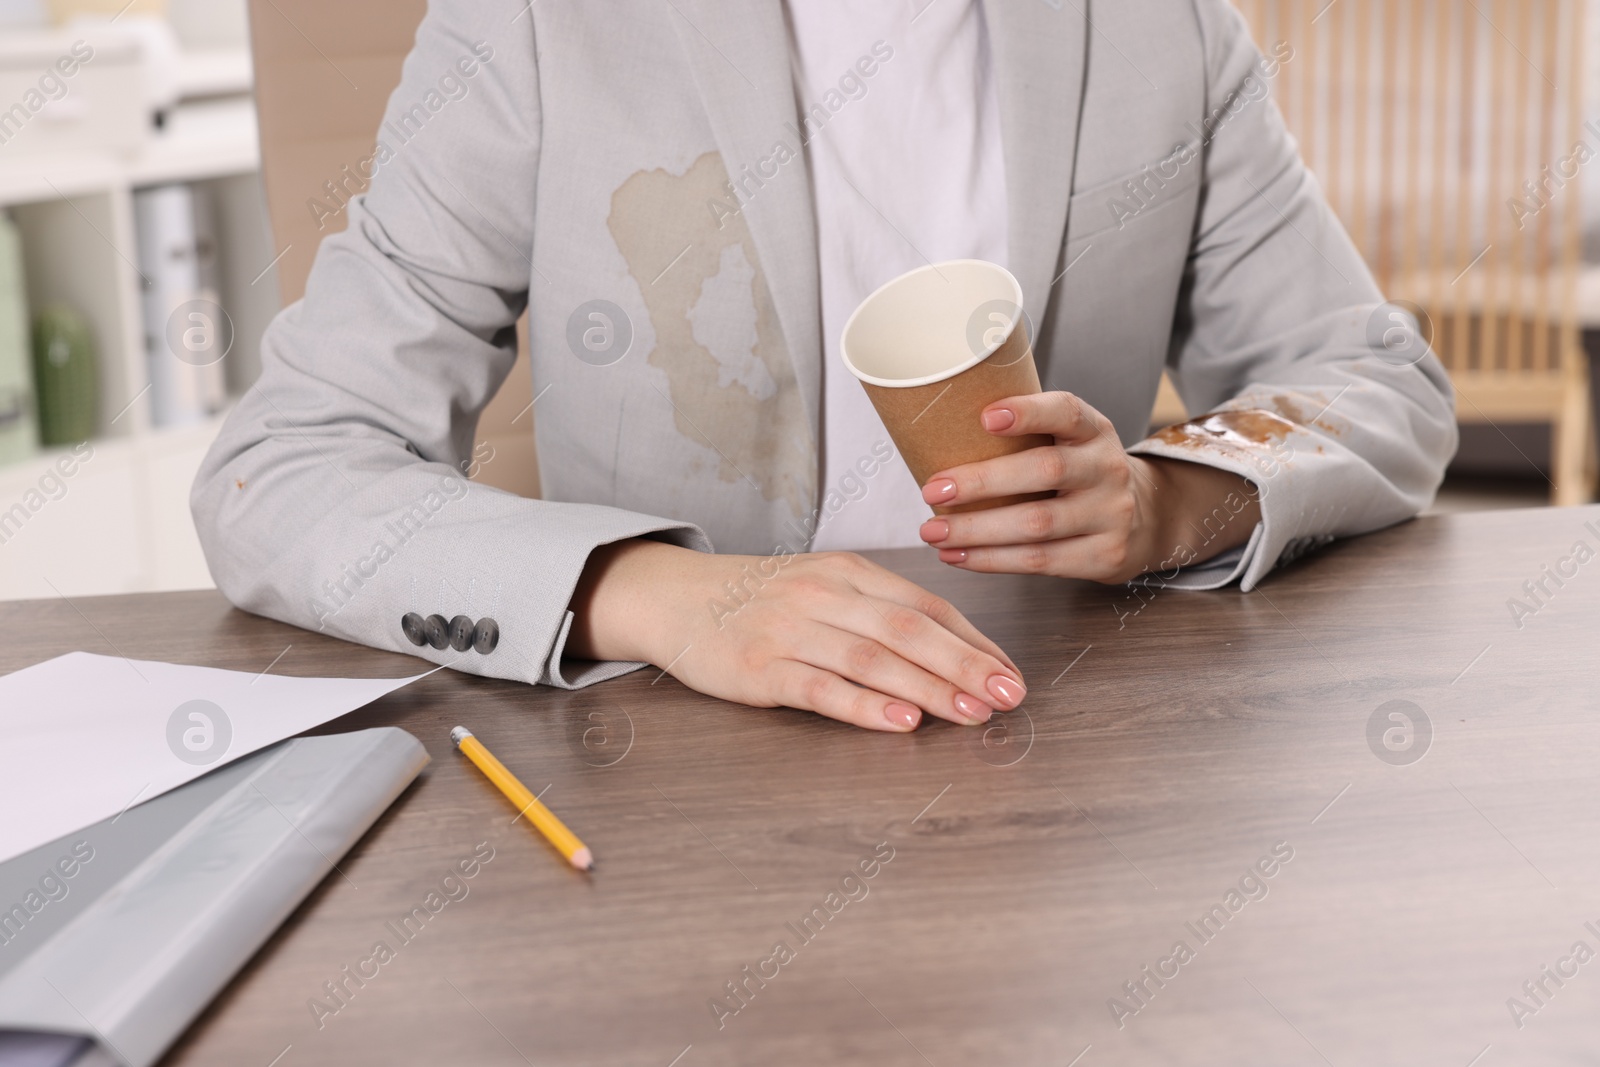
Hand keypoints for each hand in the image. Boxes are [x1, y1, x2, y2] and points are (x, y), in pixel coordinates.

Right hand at [565, 540, 1025, 732]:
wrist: (675, 598)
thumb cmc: (760, 601)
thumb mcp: (823, 589)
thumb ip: (879, 613)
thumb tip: (952, 654)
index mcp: (848, 573)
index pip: (925, 605)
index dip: (973, 641)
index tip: (1010, 673)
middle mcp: (823, 595)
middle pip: (908, 629)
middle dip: (965, 665)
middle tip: (1008, 696)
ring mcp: (789, 630)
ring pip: (871, 658)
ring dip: (928, 688)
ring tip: (970, 714)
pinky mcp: (759, 668)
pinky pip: (820, 688)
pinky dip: (864, 705)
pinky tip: (900, 721)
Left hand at [917, 391, 1259, 581]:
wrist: (1139, 519)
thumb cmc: (1077, 473)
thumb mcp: (1066, 441)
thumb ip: (1024, 435)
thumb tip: (934, 431)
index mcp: (1093, 430)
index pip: (1066, 411)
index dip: (1028, 412)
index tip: (985, 416)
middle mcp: (1106, 469)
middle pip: (1045, 471)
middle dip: (982, 481)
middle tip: (933, 490)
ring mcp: (1110, 514)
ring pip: (1037, 524)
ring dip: (976, 531)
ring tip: (932, 532)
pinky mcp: (1103, 556)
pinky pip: (1039, 561)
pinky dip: (990, 560)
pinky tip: (957, 556)